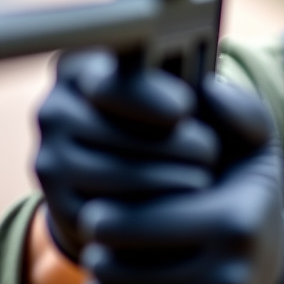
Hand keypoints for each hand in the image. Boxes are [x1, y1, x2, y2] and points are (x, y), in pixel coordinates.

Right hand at [34, 51, 217, 260]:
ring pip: (116, 174)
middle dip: (175, 144)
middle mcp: (55, 110)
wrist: (151, 197)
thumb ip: (233, 101)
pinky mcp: (60, 207)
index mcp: (83, 69)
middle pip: (115, 130)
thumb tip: (213, 95)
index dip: (147, 95)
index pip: (107, 77)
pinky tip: (179, 209)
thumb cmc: (186, 139)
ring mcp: (51, 160)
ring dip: (170, 179)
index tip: (183, 109)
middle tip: (209, 154)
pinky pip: (109, 215)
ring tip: (200, 179)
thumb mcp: (214, 117)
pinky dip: (152, 214)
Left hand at [80, 78, 283, 283]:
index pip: (124, 220)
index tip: (109, 199)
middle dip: (102, 240)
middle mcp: (225, 277)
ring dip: (102, 271)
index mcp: (233, 223)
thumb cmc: (246, 200)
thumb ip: (233, 108)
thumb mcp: (254, 149)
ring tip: (117, 253)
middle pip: (111, 260)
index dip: (107, 208)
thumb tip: (202, 88)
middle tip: (108, 227)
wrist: (272, 280)